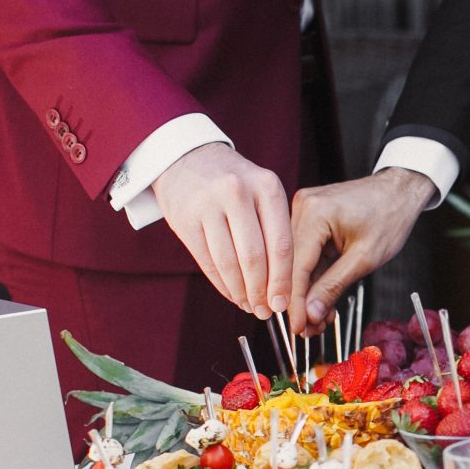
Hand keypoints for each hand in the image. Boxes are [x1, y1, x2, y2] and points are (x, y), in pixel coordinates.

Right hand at [151, 143, 292, 317]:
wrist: (186, 157)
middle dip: (262, 291)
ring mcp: (208, 205)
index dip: (283, 280)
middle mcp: (237, 193)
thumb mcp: (262, 191)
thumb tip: (284, 283)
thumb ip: (275, 229)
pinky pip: (207, 262)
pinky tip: (232, 294)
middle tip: (266, 311)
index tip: (283, 303)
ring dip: (241, 292)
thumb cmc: (235, 183)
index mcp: (267, 186)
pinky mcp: (185, 219)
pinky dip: (222, 284)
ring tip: (249, 306)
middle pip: (254, 257)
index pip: (281, 243)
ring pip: (229, 263)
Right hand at [288, 168, 436, 331]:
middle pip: (292, 266)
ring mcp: (303, 212)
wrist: (400, 190)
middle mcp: (301, 208)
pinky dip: (315, 278)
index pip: (295, 266)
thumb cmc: (390, 217)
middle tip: (309, 332)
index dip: (295, 302)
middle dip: (302, 302)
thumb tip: (310, 314)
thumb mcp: (364, 259)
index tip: (297, 329)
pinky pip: (307, 254)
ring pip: (298, 263)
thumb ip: (334, 286)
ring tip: (318, 322)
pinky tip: (321, 302)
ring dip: (308, 293)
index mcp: (313, 213)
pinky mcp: (309, 219)